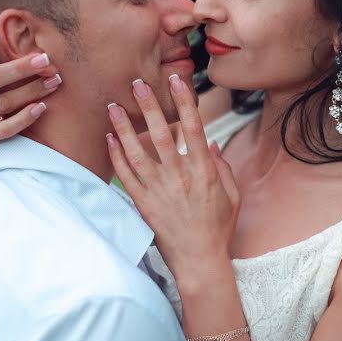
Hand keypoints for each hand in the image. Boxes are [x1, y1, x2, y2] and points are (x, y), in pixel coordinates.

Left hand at [106, 75, 240, 285]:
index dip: (185, 102)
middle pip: (162, 134)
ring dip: (124, 127)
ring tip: (113, 106)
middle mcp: (180, 176)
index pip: (194, 128)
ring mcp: (160, 190)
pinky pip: (126, 176)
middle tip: (137, 83)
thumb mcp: (232, 195)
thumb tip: (210, 143)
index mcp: (204, 171)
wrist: (200, 259)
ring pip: (138, 152)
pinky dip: (116, 156)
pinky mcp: (144, 204)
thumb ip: (222, 166)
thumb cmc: (218, 228)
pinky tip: (109, 139)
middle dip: (149, 106)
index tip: (177, 80)